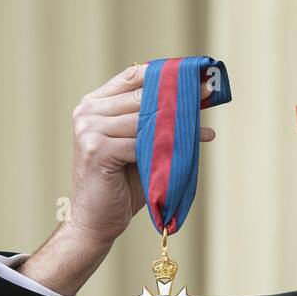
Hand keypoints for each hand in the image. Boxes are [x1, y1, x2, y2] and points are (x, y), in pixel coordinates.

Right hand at [68, 62, 216, 249]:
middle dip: (178, 95)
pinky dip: (168, 147)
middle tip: (208, 92)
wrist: (96, 221)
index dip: (166, 74)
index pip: (133, 77)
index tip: (196, 75)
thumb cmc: (121, 186)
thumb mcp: (138, 147)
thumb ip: (154, 123)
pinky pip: (140, 143)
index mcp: (94, 104)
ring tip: (203, 127)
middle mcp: (88, 112)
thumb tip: (193, 103)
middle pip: (141, 96)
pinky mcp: (96, 149)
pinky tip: (190, 148)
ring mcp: (89, 129)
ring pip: (144, 120)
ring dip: (178, 123)